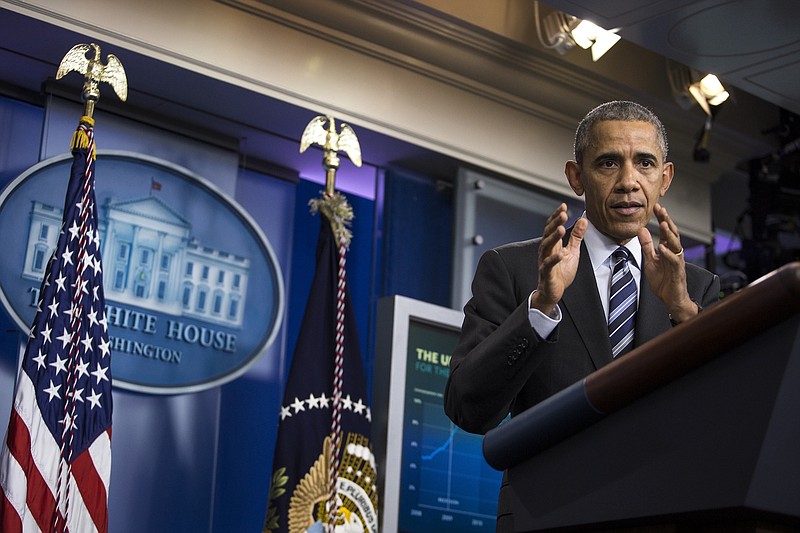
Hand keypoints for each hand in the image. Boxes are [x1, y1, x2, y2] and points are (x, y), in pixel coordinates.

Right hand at [531, 204, 586, 314]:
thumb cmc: (561, 272)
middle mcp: (546, 250)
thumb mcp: (572, 251)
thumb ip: (576, 236)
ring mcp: (545, 261)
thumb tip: (583, 220)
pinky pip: (548, 265)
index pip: (552, 226)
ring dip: (553, 237)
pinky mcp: (547, 273)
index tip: (563, 206)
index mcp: (552, 244)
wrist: (553, 291)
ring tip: (561, 229)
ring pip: (546, 246)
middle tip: (563, 214)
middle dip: (555, 223)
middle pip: (548, 233)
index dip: (557, 216)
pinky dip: (554, 259)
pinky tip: (561, 253)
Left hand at [638, 203, 697, 321]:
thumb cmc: (663, 281)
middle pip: (673, 234)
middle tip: (662, 209)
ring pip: (676, 245)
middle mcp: (675, 253)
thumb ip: (646, 246)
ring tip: (663, 224)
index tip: (656, 207)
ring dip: (669, 235)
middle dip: (668, 221)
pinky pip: (674, 262)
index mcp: (668, 249)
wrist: (671, 299)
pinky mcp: (677, 273)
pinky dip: (669, 254)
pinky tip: (663, 248)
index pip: (666, 230)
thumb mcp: (650, 260)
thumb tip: (642, 230)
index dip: (662, 218)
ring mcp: (677, 262)